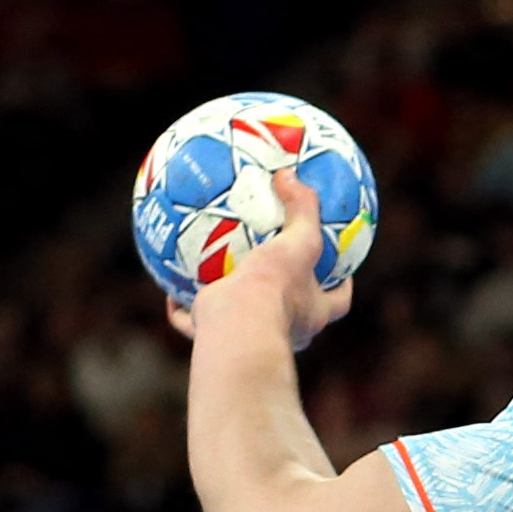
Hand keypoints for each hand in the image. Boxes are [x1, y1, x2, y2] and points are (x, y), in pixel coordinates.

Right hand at [166, 176, 356, 353]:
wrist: (237, 325)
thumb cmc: (276, 286)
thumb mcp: (299, 241)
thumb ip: (301, 208)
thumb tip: (290, 175)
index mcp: (312, 312)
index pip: (338, 300)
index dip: (342, 285)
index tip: (340, 270)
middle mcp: (284, 328)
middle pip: (291, 314)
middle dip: (284, 296)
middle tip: (274, 269)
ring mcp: (248, 334)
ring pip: (241, 321)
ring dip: (231, 304)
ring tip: (215, 278)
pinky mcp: (213, 335)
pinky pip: (193, 324)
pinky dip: (182, 311)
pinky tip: (170, 291)